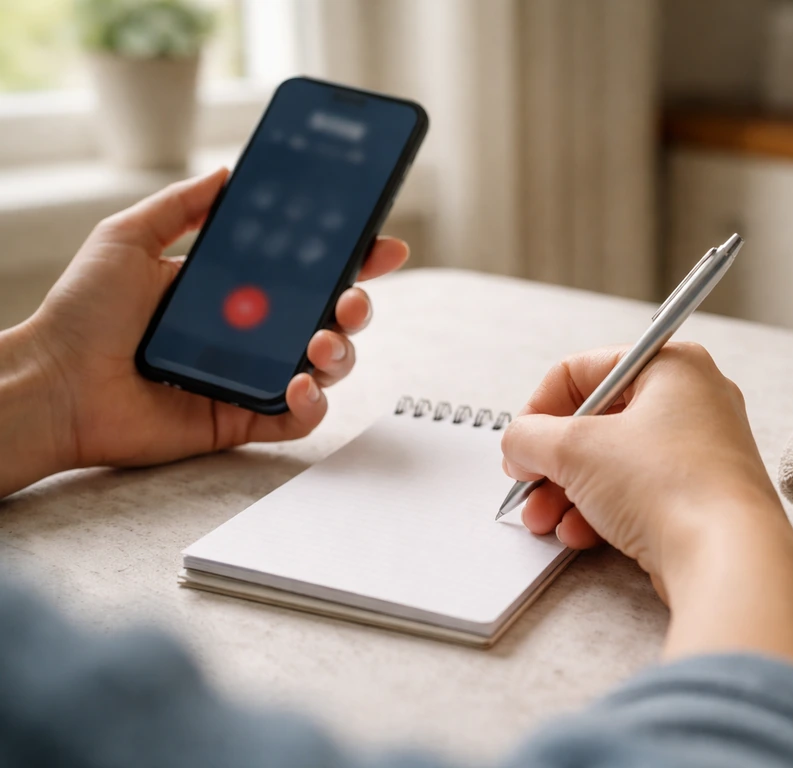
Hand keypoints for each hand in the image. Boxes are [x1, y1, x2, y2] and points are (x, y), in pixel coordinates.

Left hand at [22, 167, 407, 471]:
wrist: (55, 383)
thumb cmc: (82, 313)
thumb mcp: (129, 238)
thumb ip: (183, 205)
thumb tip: (228, 173)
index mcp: (236, 289)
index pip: (306, 271)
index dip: (350, 259)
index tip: (381, 244)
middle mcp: (253, 332)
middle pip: (330, 318)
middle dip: (358, 305)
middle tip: (352, 298)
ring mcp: (252, 376)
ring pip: (326, 366)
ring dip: (341, 352)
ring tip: (319, 342)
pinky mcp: (244, 419)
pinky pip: (300, 417)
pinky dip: (313, 404)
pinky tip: (299, 384)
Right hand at [501, 343, 792, 681]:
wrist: (728, 558)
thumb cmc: (666, 486)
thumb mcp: (574, 449)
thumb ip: (529, 437)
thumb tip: (517, 443)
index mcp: (670, 367)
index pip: (583, 371)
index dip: (540, 407)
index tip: (519, 443)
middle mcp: (691, 402)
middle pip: (595, 423)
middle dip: (551, 462)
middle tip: (526, 487)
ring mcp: (699, 452)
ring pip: (612, 464)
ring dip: (567, 493)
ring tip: (543, 521)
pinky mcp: (700, 497)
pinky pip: (637, 494)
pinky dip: (600, 512)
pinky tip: (578, 536)